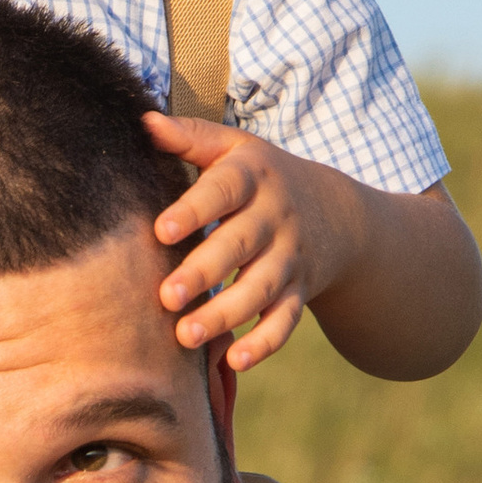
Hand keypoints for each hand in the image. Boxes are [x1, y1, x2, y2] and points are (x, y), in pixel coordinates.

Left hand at [141, 114, 351, 370]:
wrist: (336, 214)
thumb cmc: (261, 178)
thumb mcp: (235, 148)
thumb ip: (191, 138)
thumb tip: (144, 121)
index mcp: (253, 176)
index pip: (223, 190)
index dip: (194, 210)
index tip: (160, 230)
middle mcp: (274, 218)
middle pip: (240, 245)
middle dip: (204, 272)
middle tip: (165, 297)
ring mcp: (289, 259)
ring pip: (261, 289)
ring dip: (226, 314)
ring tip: (185, 336)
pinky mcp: (299, 293)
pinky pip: (285, 322)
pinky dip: (263, 343)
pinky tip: (233, 361)